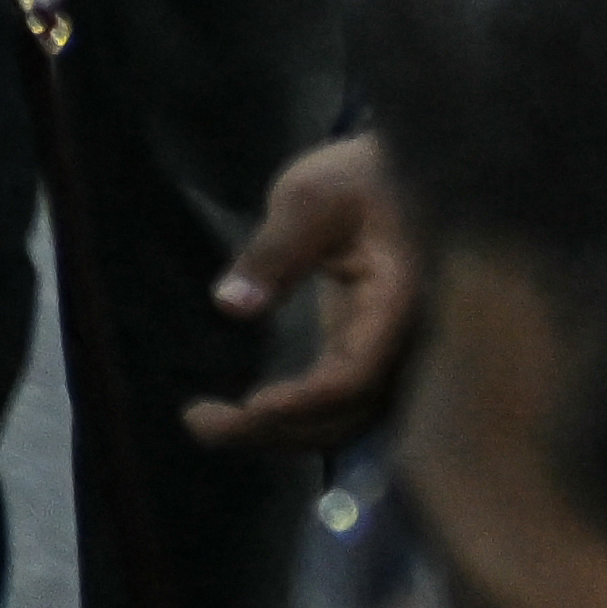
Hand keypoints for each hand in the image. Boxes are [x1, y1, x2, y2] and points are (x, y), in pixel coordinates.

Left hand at [190, 133, 416, 449]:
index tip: (250, 407)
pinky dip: (293, 416)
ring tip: (204, 422)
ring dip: (279, 432)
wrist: (409, 175)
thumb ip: (275, 252)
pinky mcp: (369, 354)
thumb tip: (229, 305)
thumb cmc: (359, 178)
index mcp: (399, 306)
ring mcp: (389, 355)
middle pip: (346, 414)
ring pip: (343, 419)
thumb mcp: (311, 199)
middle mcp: (404, 346)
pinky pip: (338, 403)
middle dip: (275, 429)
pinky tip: (244, 412)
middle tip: (197, 422)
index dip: (305, 400)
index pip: (355, 375)